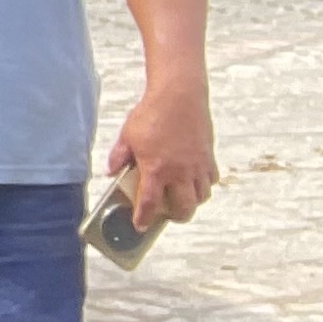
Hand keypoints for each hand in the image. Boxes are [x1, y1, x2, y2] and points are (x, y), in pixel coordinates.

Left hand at [107, 83, 215, 229]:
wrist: (179, 95)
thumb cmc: (152, 113)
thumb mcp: (127, 135)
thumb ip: (119, 156)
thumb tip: (111, 172)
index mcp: (156, 169)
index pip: (150, 204)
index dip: (144, 218)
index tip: (140, 226)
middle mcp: (179, 172)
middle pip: (183, 209)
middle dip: (174, 217)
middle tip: (166, 215)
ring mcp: (197, 166)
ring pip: (201, 197)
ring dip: (191, 202)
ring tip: (180, 198)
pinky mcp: (209, 156)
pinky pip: (211, 180)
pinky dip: (204, 185)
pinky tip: (194, 180)